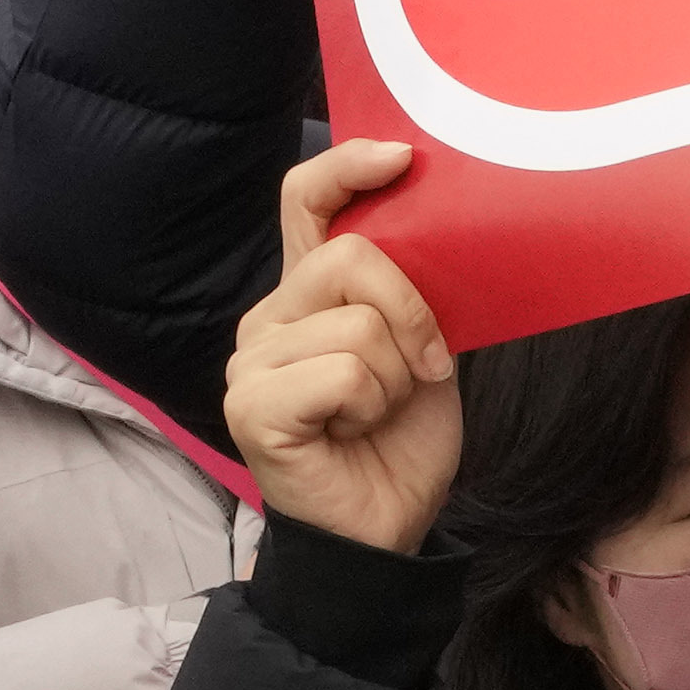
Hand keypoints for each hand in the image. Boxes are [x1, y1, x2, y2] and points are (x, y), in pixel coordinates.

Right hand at [225, 140, 465, 552]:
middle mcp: (268, 317)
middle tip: (424, 368)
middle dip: (412, 315)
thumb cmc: (398, 442)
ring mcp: (252, 361)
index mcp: (306, 294)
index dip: (349, 167)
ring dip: (396, 377)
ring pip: (357, 323)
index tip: (404, 157)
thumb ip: (409, 289)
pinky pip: (343, 372)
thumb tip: (439, 222)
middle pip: (351, 256)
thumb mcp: (422, 349)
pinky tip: (353, 433)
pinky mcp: (251, 405)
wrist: (383, 532)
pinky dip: (372, 405)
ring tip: (377, 414)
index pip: (307, 199)